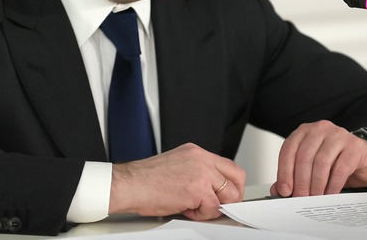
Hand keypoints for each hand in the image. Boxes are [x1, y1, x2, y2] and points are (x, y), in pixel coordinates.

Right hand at [109, 143, 245, 220]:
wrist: (130, 184)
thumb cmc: (145, 179)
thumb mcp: (176, 165)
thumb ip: (195, 172)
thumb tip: (210, 189)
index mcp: (195, 152)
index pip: (227, 165)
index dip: (231, 184)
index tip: (226, 194)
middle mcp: (200, 158)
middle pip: (236, 177)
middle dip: (233, 196)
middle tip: (220, 205)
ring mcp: (201, 172)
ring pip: (228, 194)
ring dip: (213, 206)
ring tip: (194, 206)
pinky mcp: (198, 188)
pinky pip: (213, 207)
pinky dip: (201, 214)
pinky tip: (185, 209)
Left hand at [269, 120, 366, 197]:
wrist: (364, 160)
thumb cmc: (335, 161)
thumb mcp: (311, 167)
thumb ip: (293, 176)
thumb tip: (278, 190)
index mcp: (304, 131)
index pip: (289, 149)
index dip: (284, 171)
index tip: (285, 190)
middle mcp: (320, 129)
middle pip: (304, 156)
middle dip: (300, 181)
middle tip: (300, 198)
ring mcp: (338, 135)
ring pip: (321, 162)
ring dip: (316, 184)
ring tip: (314, 198)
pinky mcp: (354, 146)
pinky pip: (340, 168)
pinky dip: (332, 185)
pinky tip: (329, 195)